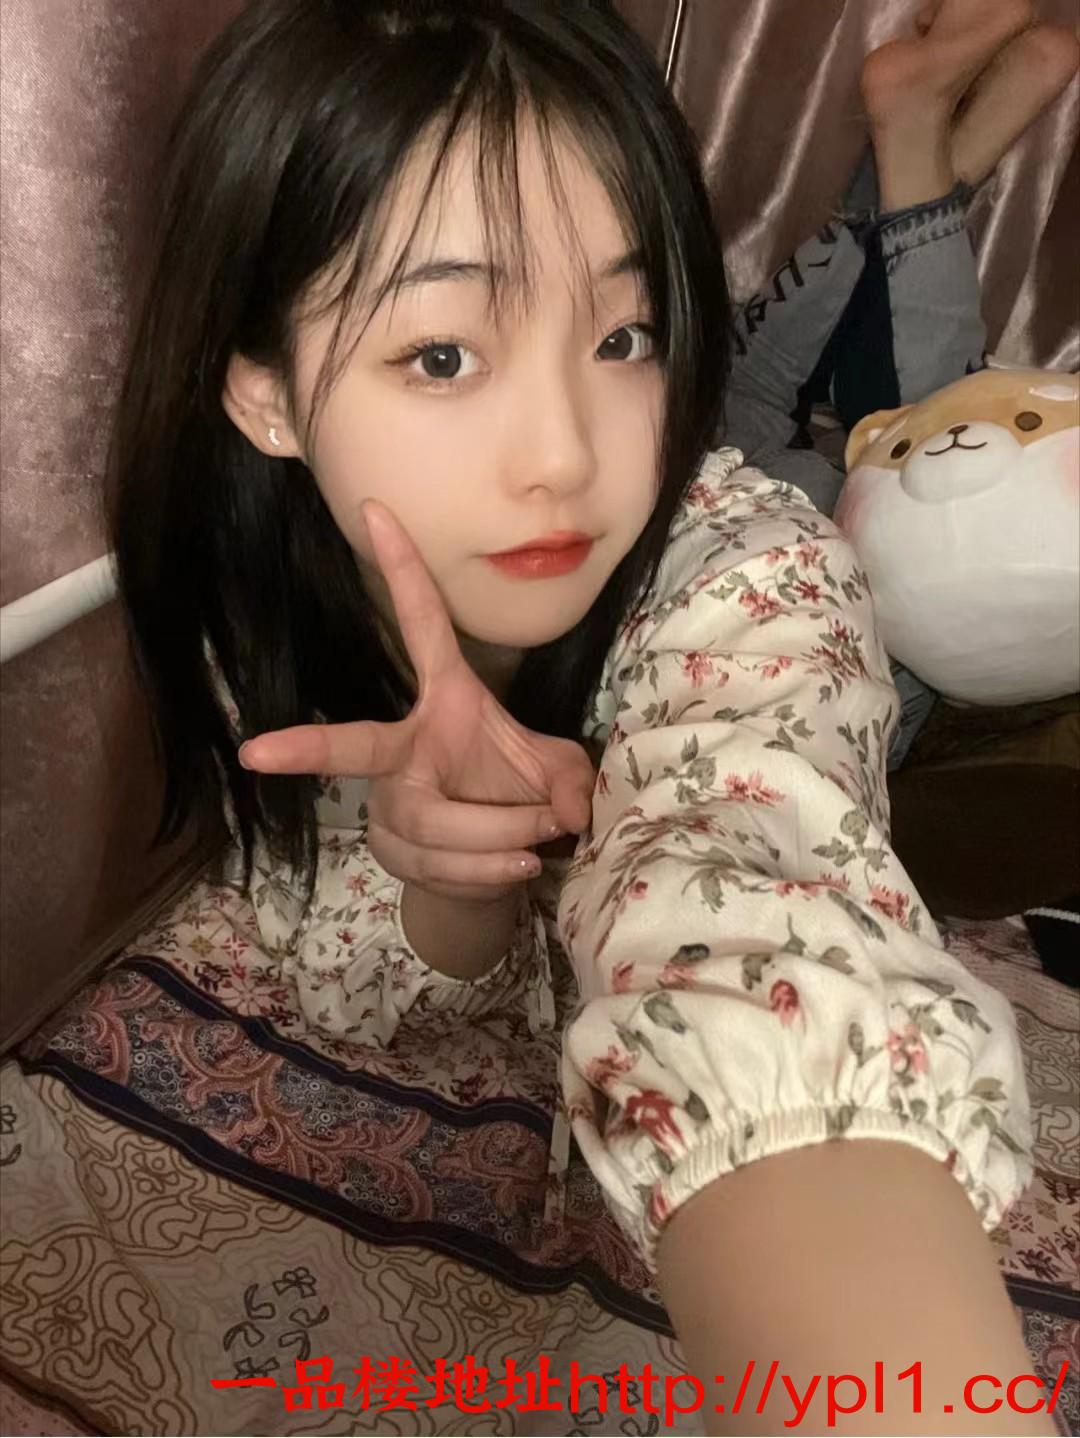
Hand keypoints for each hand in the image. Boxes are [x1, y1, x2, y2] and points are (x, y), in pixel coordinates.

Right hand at [238, 500, 595, 900]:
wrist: (496, 869)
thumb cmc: (521, 798)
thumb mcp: (559, 777)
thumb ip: (571, 782)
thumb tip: (569, 809)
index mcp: (446, 700)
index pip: (422, 626)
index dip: (403, 569)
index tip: (378, 509)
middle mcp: (405, 745)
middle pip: (358, 746)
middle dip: (308, 748)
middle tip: (258, 753)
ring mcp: (389, 801)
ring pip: (430, 822)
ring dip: (498, 838)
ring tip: (536, 843)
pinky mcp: (391, 847)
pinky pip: (440, 861)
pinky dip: (489, 872)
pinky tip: (514, 868)